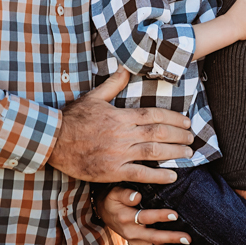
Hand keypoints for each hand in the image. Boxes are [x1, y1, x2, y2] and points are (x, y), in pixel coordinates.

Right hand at [47, 69, 193, 182]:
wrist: (53, 141)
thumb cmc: (73, 118)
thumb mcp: (93, 96)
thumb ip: (113, 84)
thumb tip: (126, 68)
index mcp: (120, 115)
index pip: (153, 114)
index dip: (173, 118)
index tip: (185, 121)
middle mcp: (123, 134)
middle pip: (159, 133)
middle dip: (179, 135)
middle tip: (191, 138)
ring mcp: (118, 153)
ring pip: (153, 152)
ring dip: (174, 153)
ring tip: (188, 154)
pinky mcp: (112, 171)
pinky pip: (140, 174)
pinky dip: (158, 176)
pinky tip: (172, 176)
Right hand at [99, 186, 190, 244]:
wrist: (104, 211)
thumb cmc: (113, 198)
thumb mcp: (115, 192)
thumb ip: (125, 194)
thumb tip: (137, 196)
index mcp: (126, 218)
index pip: (145, 217)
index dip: (160, 216)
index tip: (175, 215)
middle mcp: (131, 232)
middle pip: (153, 237)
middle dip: (171, 238)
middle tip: (187, 238)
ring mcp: (135, 240)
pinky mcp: (139, 243)